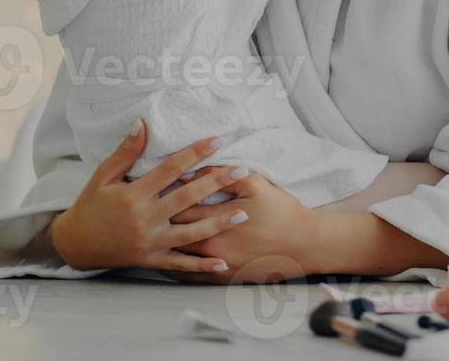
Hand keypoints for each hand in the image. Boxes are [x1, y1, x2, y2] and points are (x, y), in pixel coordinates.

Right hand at [48, 119, 249, 273]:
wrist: (74, 245)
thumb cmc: (90, 205)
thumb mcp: (103, 176)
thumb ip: (126, 151)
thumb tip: (142, 122)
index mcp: (133, 195)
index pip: (171, 169)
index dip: (195, 153)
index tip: (218, 140)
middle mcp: (144, 219)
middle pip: (187, 198)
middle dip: (216, 183)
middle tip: (242, 170)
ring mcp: (149, 242)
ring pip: (190, 233)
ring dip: (218, 224)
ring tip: (243, 212)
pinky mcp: (150, 260)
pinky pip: (180, 264)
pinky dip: (201, 266)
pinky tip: (223, 264)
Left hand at [161, 171, 318, 283]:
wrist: (304, 244)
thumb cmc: (281, 211)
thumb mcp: (256, 184)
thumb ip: (224, 176)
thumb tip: (196, 168)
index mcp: (215, 220)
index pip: (178, 206)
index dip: (164, 196)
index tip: (153, 187)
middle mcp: (210, 246)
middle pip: (172, 232)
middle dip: (158, 219)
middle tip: (144, 209)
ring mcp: (215, 266)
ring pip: (177, 256)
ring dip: (162, 244)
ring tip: (149, 233)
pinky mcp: (223, 279)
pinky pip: (190, 276)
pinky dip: (173, 268)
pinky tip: (163, 261)